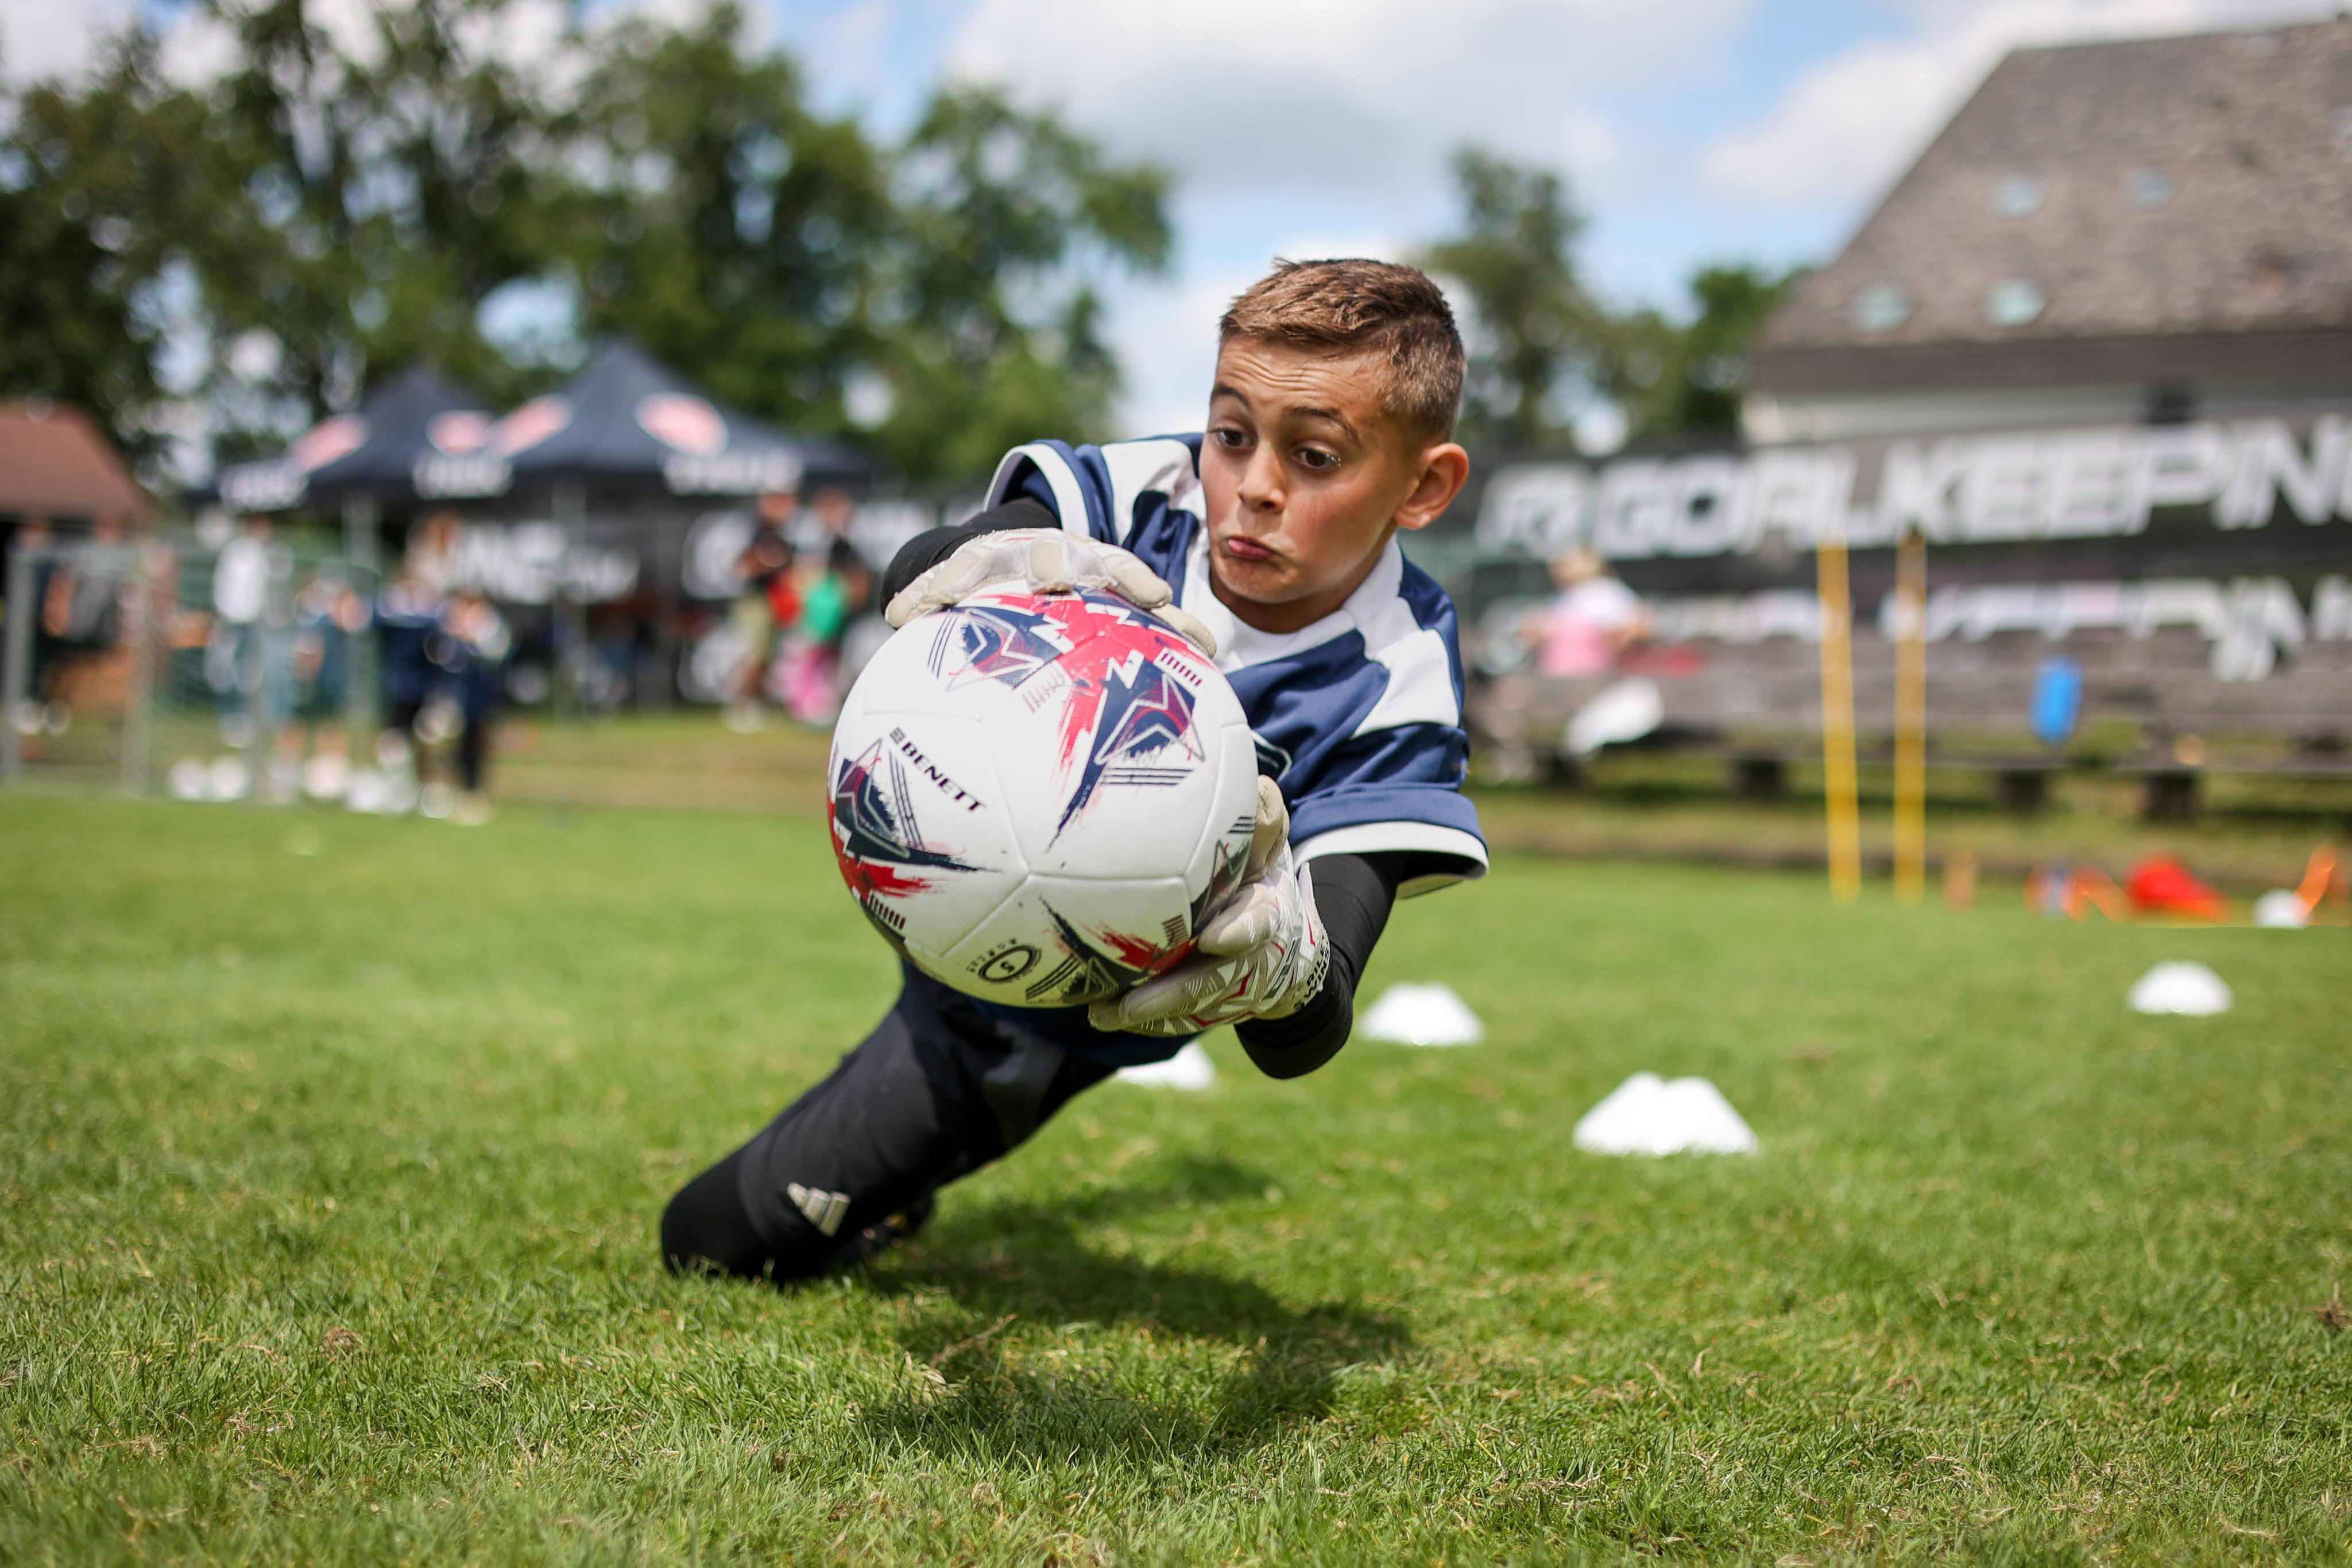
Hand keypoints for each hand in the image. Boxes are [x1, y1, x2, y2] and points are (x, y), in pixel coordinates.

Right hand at [884, 528, 1214, 656]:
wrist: (1018, 554)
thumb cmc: (1076, 593)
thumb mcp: (1112, 604)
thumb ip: (1159, 629)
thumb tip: (1212, 652)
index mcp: (1090, 561)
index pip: (1116, 564)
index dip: (1134, 577)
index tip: (1156, 595)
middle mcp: (1044, 551)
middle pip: (1050, 553)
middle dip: (1053, 562)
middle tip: (1052, 579)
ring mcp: (998, 555)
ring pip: (984, 561)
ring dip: (967, 575)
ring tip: (949, 595)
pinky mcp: (957, 567)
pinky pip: (935, 581)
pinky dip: (917, 595)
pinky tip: (896, 614)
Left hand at [1087, 779, 1327, 1035]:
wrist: (1280, 933)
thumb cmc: (1256, 871)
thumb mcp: (1267, 841)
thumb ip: (1260, 819)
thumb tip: (1249, 789)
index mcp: (1267, 912)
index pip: (1258, 924)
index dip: (1239, 932)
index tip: (1211, 939)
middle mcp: (1251, 957)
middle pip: (1216, 982)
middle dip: (1174, 994)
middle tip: (1129, 1003)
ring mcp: (1230, 987)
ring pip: (1192, 1007)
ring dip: (1149, 1013)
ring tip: (1101, 1013)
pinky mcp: (1208, 1005)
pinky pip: (1177, 1018)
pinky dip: (1145, 1019)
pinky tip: (1102, 1012)